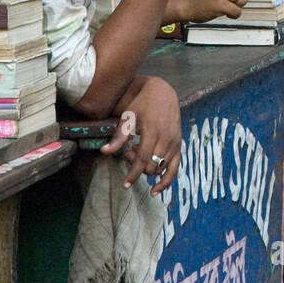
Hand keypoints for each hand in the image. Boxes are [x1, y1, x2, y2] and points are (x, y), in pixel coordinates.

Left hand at [102, 76, 180, 195]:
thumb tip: (104, 151)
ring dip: (148, 169)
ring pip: (162, 168)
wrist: (164, 93)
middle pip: (152, 165)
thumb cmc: (143, 104)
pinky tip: (157, 190)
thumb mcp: (129, 117)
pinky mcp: (179, 145)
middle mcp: (167, 139)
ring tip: (138, 156)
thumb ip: (119, 137)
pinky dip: (167, 180)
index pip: (143, 159)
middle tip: (129, 153)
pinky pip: (175, 168)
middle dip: (138, 167)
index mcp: (153, 131)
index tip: (125, 184)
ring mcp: (175, 143)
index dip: (133, 173)